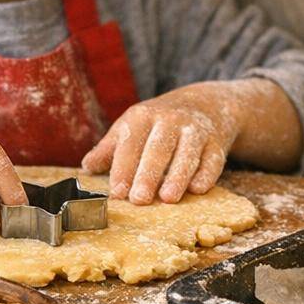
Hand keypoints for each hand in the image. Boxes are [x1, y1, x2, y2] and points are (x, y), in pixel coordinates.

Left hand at [81, 89, 233, 203]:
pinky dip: (207, 173)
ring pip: (187, 152)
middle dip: (148, 174)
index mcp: (144, 116)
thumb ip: (110, 148)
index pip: (130, 143)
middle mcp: (171, 120)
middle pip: (158, 148)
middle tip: (139, 200)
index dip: (122, 169)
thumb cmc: (160, 121)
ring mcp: (196, 129)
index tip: (116, 192)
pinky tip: (198, 189)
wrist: (207, 104)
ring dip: (178, 175)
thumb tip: (86, 167)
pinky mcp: (217, 141)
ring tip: (168, 198)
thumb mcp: (133, 126)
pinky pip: (213, 158)